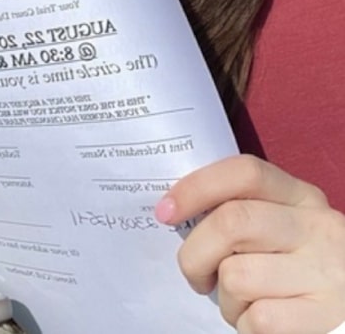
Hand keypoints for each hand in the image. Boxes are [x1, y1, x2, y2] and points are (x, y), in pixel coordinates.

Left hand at [155, 154, 344, 333]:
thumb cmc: (297, 266)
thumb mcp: (281, 225)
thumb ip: (241, 211)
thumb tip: (174, 212)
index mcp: (300, 196)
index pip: (244, 172)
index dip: (196, 187)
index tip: (165, 212)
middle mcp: (318, 227)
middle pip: (232, 222)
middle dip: (195, 254)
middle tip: (195, 275)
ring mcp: (326, 271)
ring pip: (238, 276)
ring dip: (225, 299)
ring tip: (241, 302)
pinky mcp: (326, 315)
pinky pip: (258, 319)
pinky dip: (245, 325)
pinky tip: (259, 321)